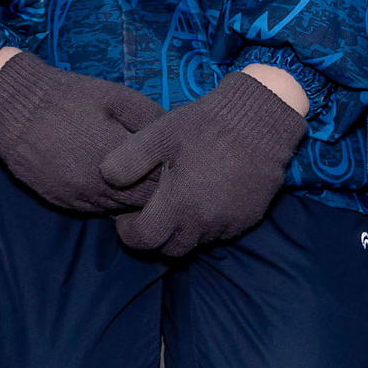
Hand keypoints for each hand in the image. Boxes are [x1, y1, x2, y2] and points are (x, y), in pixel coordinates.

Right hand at [0, 52, 163, 214]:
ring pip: (121, 211)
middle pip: (143, 203)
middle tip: (164, 174)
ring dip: (133, 200)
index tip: (178, 163)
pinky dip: (110, 202)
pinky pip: (97, 211)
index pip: (160, 183)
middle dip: (157, 191)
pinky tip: (115, 185)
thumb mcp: (119, 98)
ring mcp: (80, 198)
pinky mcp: (63, 203)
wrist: (15, 109)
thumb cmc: (70, 98)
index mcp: (118, 157)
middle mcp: (100, 187)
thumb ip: (152, 121)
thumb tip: (178, 139)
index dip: (173, 175)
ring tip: (141, 179)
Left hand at [100, 70, 310, 255]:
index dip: (129, 231)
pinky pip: (221, 231)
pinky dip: (209, 223)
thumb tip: (106, 179)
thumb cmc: (206, 124)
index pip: (143, 240)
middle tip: (152, 211)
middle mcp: (203, 223)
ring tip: (181, 202)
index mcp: (178, 206)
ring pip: (197, 242)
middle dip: (156, 235)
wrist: (261, 118)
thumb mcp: (160, 134)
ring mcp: (229, 223)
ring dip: (184, 230)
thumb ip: (128, 160)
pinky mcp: (249, 218)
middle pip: (170, 249)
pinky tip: (208, 197)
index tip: (127, 215)